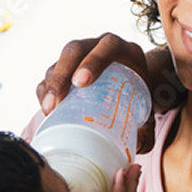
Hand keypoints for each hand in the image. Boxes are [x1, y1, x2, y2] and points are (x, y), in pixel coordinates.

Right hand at [34, 34, 184, 152]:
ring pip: (59, 61)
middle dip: (62, 75)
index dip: (93, 60)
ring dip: (51, 85)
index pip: (107, 46)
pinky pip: (50, 74)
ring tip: (49, 110)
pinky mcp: (65, 66)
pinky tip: (46, 108)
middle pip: (75, 50)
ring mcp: (79, 54)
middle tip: (57, 102)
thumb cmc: (140, 96)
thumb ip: (147, 128)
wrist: (131, 84)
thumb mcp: (147, 108)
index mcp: (123, 49)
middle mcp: (97, 45)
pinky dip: (45, 90)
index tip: (81, 83)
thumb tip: (139, 145)